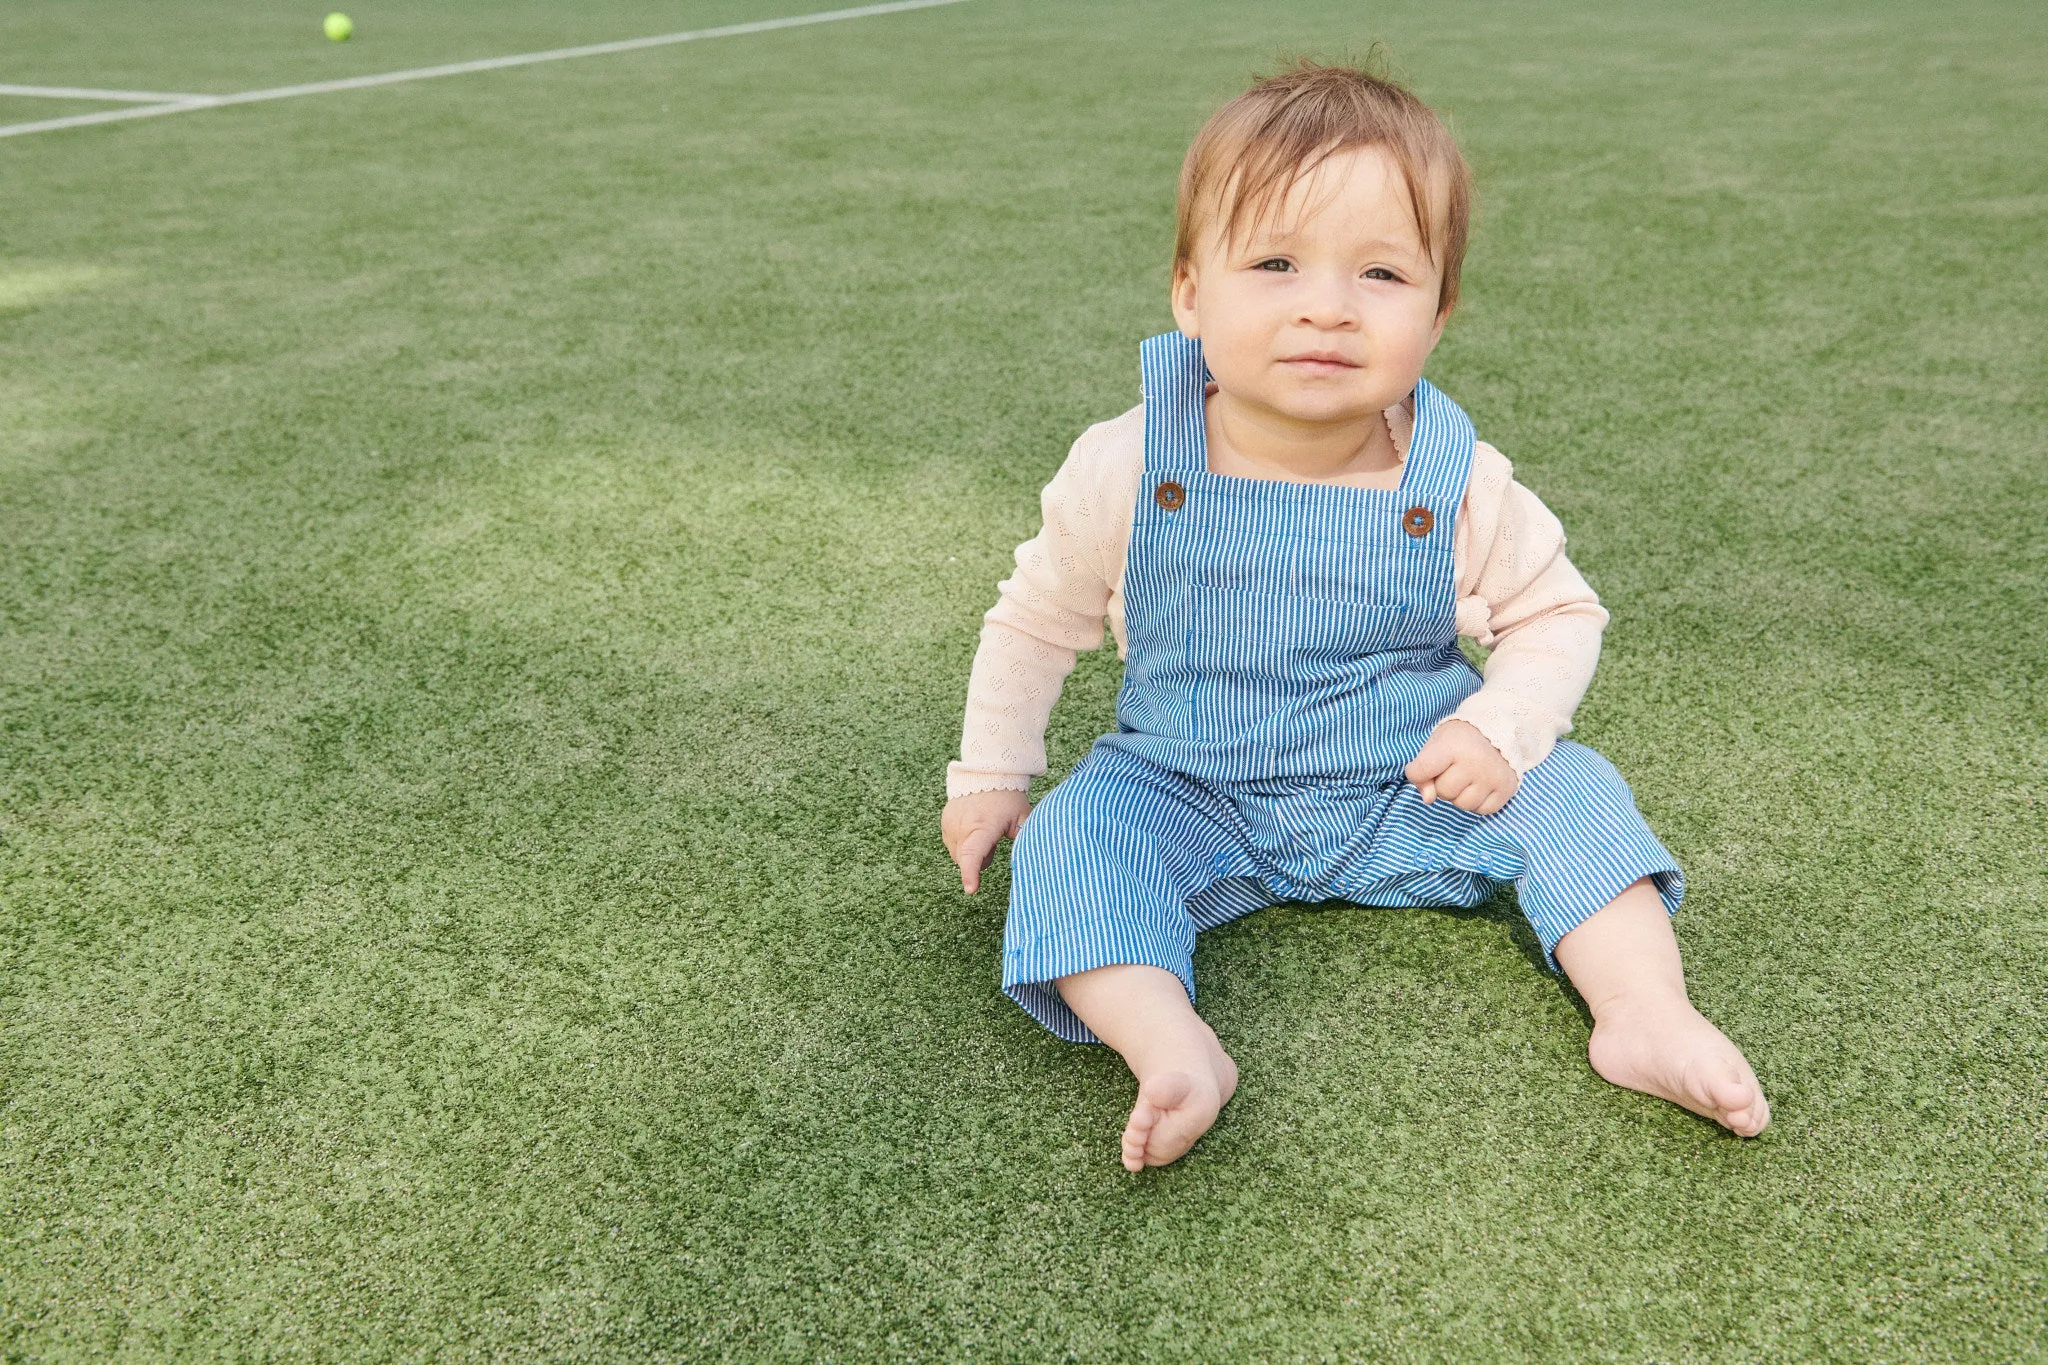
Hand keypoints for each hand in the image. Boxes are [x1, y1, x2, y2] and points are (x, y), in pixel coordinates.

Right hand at [942, 788, 1032, 893]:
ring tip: (984, 832)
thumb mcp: (1022, 819)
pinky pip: (951, 843)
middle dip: (979, 859)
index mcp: (982, 826)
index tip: (971, 890)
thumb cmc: (1008, 798)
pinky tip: (974, 828)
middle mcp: (961, 826)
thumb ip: (1024, 841)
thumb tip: (1030, 862)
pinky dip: (962, 842)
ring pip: (957, 854)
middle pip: (965, 860)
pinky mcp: (944, 821)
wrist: (987, 773)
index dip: (971, 874)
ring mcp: (950, 823)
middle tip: (994, 842)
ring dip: (970, 851)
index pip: (973, 854)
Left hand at [1404, 720, 1518, 815]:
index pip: (1421, 770)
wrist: (1498, 729)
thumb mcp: (1436, 744)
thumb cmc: (1460, 739)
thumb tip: (1428, 799)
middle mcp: (1475, 763)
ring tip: (1468, 778)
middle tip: (1454, 769)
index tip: (1422, 767)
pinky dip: (1478, 802)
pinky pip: (1482, 810)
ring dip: (1461, 795)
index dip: (1416, 772)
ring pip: (1463, 805)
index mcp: (1453, 746)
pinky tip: (1480, 785)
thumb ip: (1423, 771)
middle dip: (1443, 784)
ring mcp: (1492, 777)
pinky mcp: (1506, 788)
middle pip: (1444, 792)